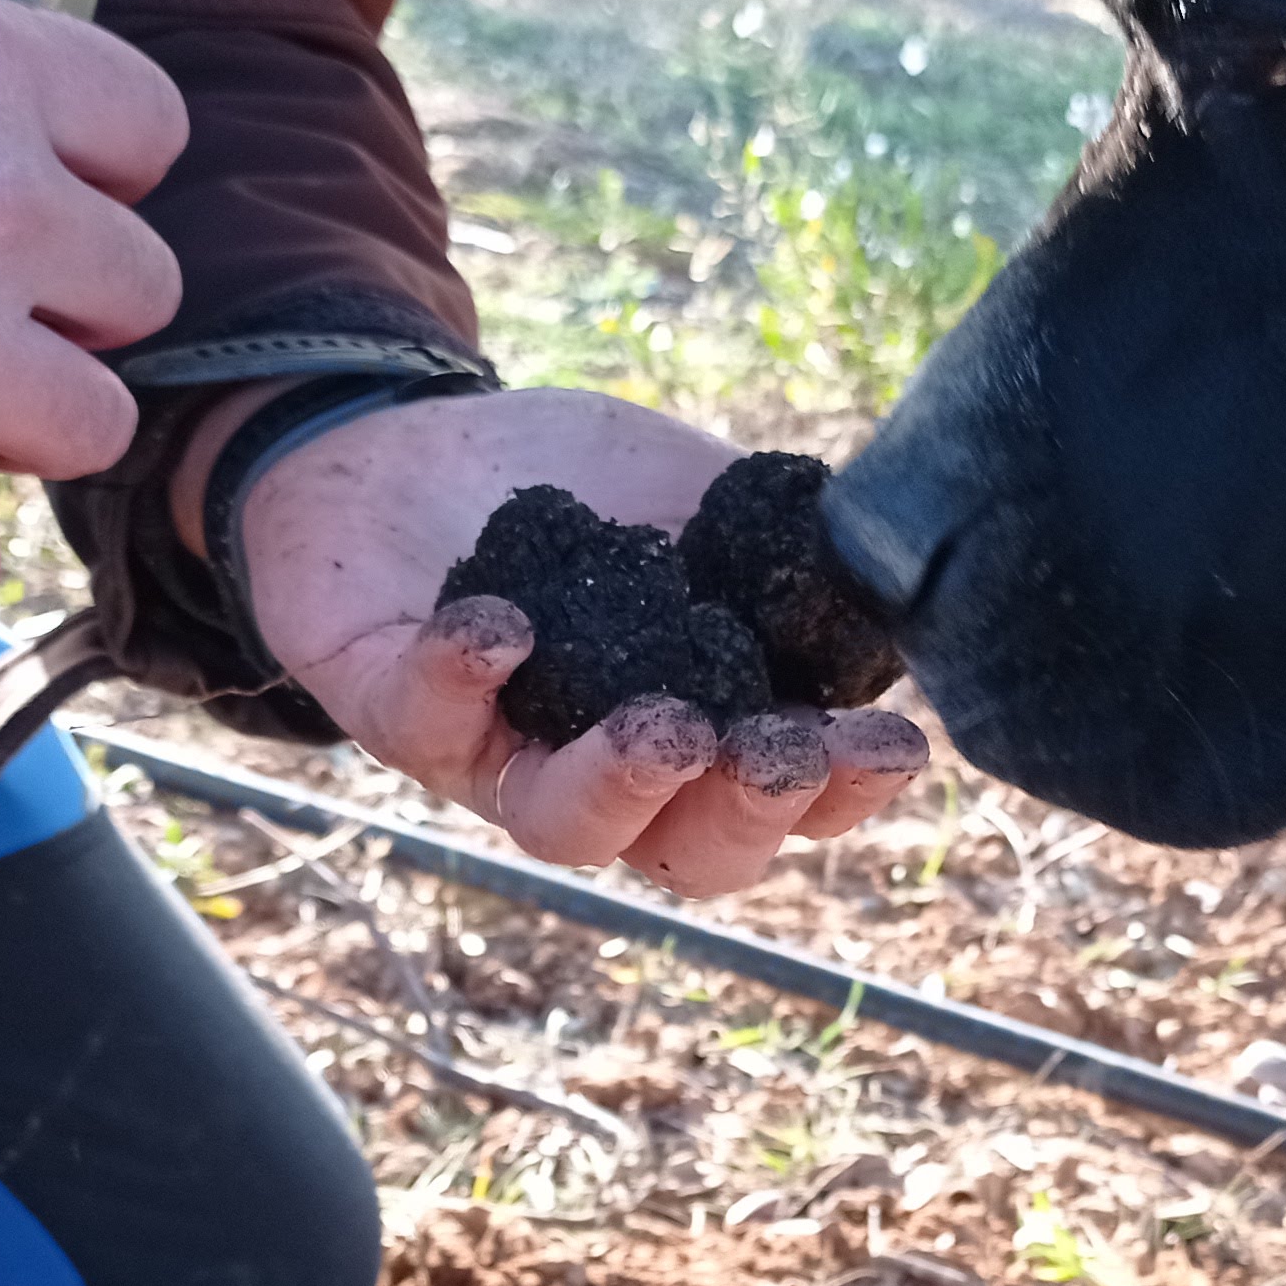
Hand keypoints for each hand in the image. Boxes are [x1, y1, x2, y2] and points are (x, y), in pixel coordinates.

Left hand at [210, 388, 928, 895]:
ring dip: (620, 784)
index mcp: (704, 734)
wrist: (418, 434)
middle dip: (744, 811)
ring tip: (664, 723)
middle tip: (781, 749)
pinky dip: (464, 673)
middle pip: (686, 852)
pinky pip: (422, 720)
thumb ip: (785, 549)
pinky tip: (503, 622)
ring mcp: (498, 754)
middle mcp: (605, 774)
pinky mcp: (392, 708)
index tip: (892, 740)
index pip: (789, 800)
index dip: (846, 790)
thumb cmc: (583, 486)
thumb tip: (894, 577)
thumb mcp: (705, 498)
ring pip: (561, 826)